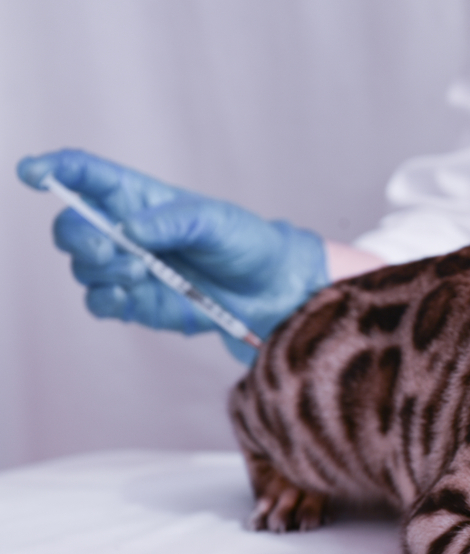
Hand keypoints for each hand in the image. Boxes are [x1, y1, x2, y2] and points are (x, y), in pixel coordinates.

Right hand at [18, 149, 327, 363]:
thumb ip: (174, 221)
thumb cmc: (246, 244)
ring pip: (83, 268)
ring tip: (141, 272)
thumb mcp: (218, 222)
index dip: (55, 170)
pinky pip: (100, 303)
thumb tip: (129, 230)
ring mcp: (129, 269)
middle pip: (72, 227)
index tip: (34, 172)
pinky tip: (128, 295)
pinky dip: (106, 300)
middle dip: (78, 236)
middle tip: (110, 250)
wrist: (270, 292)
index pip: (87, 177)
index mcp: (141, 199)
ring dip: (102, 270)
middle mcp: (126, 232)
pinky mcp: (136, 303)